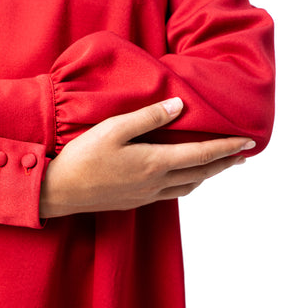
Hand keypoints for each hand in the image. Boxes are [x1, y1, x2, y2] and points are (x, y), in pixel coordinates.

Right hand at [39, 98, 255, 217]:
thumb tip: (179, 106)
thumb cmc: (82, 157)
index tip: (248, 143)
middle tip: (241, 157)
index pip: (201, 154)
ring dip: (206, 176)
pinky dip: (186, 185)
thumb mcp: (114, 129)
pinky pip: (170, 194)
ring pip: (187, 187)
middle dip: (223, 164)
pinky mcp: (133, 202)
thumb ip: (148, 117)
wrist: (59, 191)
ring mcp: (144, 195)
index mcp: (154, 163)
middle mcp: (155, 183)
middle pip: (200, 174)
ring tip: (215, 167)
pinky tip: (181, 180)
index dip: (226, 147)